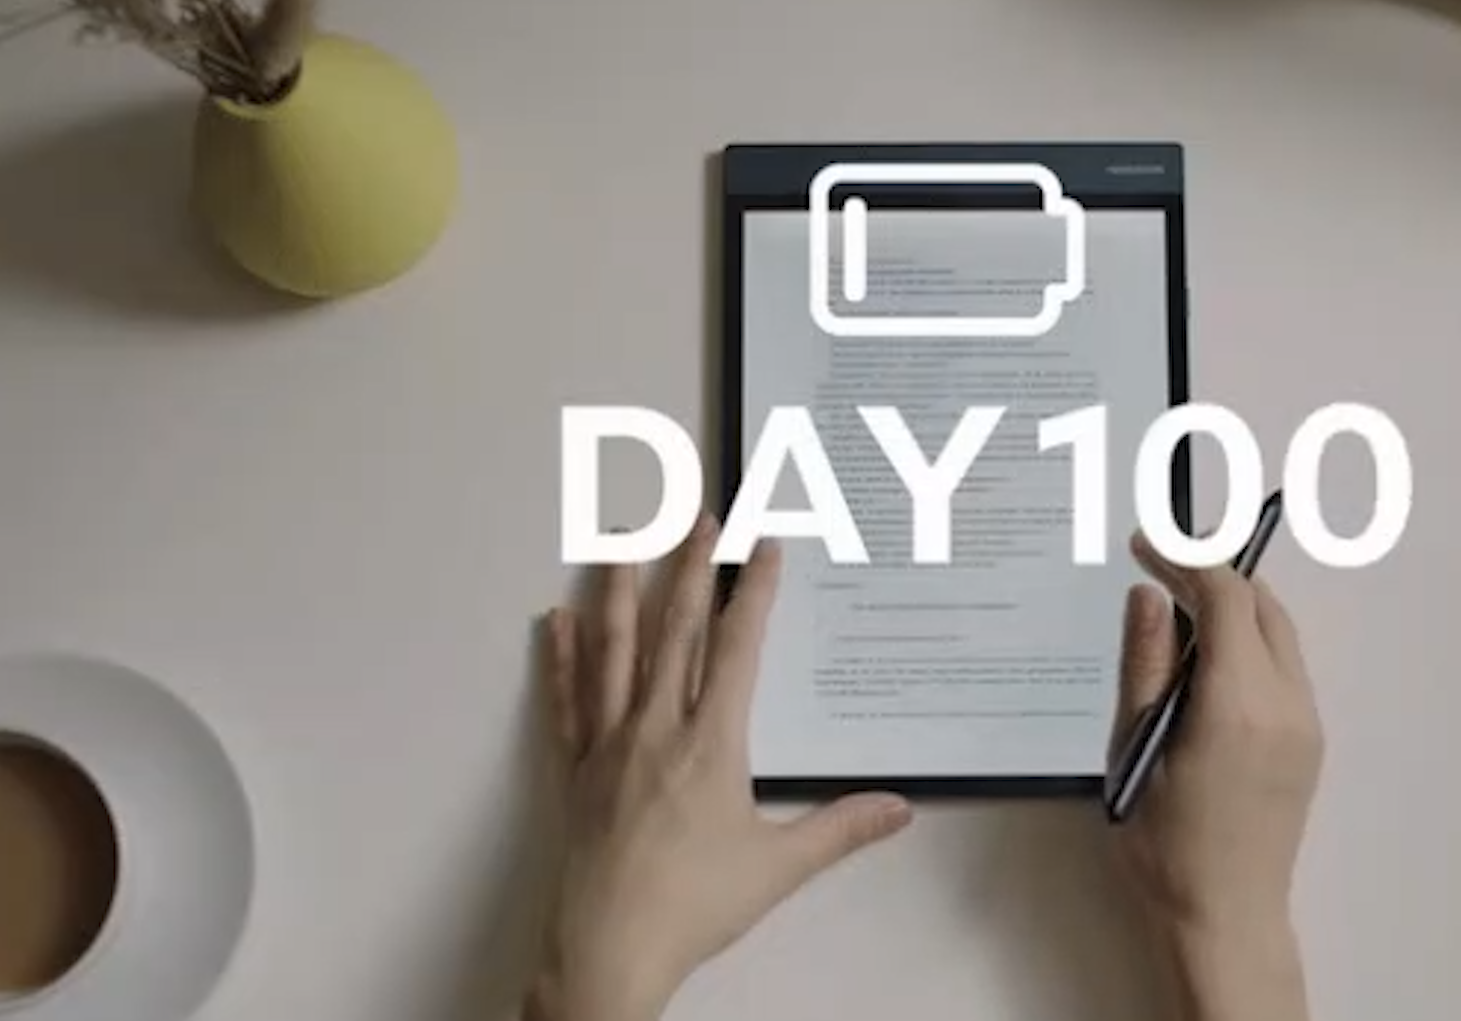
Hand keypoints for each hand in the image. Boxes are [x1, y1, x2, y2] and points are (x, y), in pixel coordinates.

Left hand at [526, 516, 913, 1020]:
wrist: (609, 948)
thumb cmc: (692, 906)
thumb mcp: (779, 867)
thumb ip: (841, 829)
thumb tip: (899, 808)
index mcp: (711, 743)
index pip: (737, 648)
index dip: (752, 591)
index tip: (762, 546)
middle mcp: (657, 729)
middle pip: (675, 631)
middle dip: (689, 567)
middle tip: (696, 515)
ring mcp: (610, 745)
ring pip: (614, 651)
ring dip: (620, 591)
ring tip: (620, 541)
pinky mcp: (577, 771)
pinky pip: (568, 700)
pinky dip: (562, 657)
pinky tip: (557, 620)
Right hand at [1110, 531, 1322, 1019]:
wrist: (1224, 916)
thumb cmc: (1165, 844)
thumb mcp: (1134, 748)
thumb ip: (1145, 664)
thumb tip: (1149, 595)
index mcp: (1238, 703)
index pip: (1224, 595)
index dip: (1183, 556)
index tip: (1144, 544)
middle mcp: (1286, 704)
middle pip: (1262, 604)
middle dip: (1213, 572)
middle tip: (1158, 564)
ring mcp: (1307, 722)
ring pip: (1278, 632)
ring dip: (1234, 606)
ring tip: (1176, 610)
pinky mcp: (1311, 741)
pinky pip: (1285, 666)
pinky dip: (1249, 641)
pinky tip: (1206, 660)